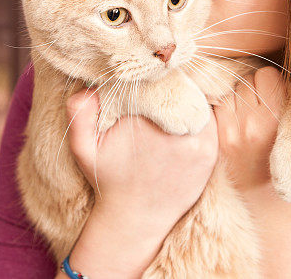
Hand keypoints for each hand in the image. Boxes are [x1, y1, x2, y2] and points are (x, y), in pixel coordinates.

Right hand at [62, 84, 218, 276]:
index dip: (154, 73)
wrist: (135, 217)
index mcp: (147, 118)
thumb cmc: (109, 178)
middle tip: (161, 86)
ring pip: (199, 101)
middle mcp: (178, 128)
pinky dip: (198, 115)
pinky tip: (182, 120)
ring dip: (188, 98)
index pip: (161, 77)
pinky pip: (208, 120)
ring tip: (171, 102)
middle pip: (183, 86)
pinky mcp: (210, 152)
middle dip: (173, 83)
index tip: (145, 77)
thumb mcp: (84, 147)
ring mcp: (199, 141)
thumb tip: (89, 88)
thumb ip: (80, 114)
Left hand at [213, 65, 287, 195]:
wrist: (268, 205)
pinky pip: (218, 105)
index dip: (275, 83)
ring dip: (240, 97)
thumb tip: (287, 73)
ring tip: (251, 117)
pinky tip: (238, 124)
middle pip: (246, 79)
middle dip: (256, 89)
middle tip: (265, 109)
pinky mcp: (216, 139)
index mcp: (277, 121)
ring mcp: (228, 132)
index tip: (280, 98)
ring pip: (230, 90)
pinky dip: (228, 109)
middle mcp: (250, 126)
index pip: (267, 75)